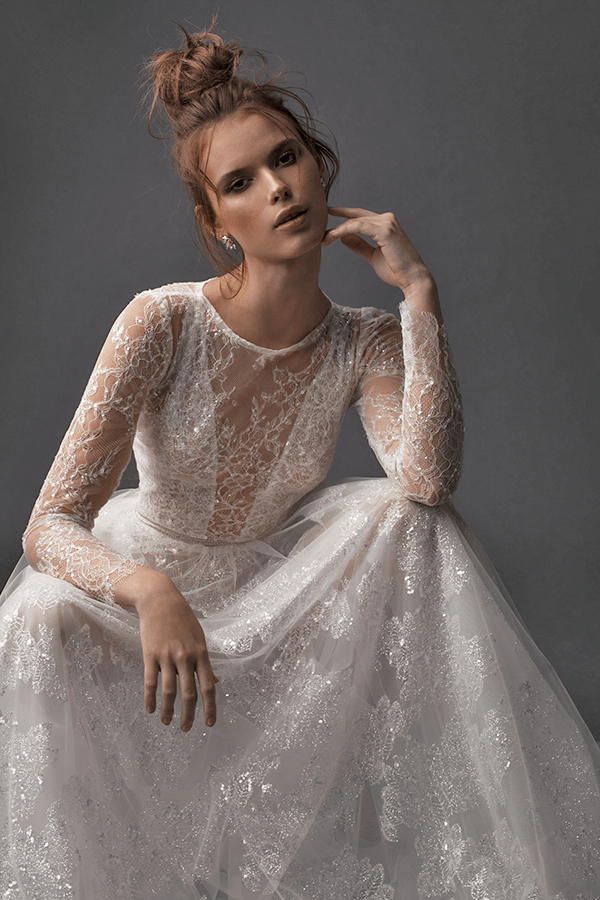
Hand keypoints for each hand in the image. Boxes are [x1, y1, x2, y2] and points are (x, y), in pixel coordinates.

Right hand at [117, 568, 217, 731]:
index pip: (209, 686)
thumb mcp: (199, 638)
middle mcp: (186, 657)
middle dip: (189, 715)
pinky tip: (150, 709)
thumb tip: (215, 683)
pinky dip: (150, 698)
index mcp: (201, 653)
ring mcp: (167, 656)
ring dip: (168, 711)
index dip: (210, 707)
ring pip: (169, 691)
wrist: (160, 599)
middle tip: (187, 729)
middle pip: (189, 693)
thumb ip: (205, 662)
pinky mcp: (150, 654)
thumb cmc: (182, 618)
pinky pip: (150, 682)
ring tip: (167, 722)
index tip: (209, 724)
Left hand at [321, 206, 432, 294]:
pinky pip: (358, 226)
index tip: (328, 214)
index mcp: (386, 224)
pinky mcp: (385, 230)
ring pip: (354, 221)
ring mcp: (387, 223)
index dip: (344, 214)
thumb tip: (344, 238)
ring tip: (323, 238)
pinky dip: (343, 230)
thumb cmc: (396, 271)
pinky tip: (332, 236)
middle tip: (318, 224)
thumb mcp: (372, 256)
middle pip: (356, 216)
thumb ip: (359, 245)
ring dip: (336, 229)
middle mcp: (387, 219)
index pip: (361, 215)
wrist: (412, 279)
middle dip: (336, 219)